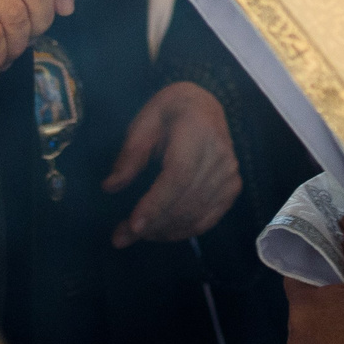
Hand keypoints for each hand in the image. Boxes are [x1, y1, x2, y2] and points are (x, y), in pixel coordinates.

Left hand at [103, 82, 240, 246]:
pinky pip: (208, 219)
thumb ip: (130, 154)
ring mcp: (230, 174)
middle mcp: (220, 154)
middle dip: (152, 224)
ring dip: (163, 231)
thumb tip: (111, 187)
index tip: (133, 225)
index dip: (157, 203)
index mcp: (198, 130)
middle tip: (120, 237)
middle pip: (186, 200)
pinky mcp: (232, 188)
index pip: (179, 175)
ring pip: (196, 214)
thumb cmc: (170, 112)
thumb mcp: (144, 121)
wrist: (205, 105)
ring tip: (133, 234)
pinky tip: (160, 233)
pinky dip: (183, 231)